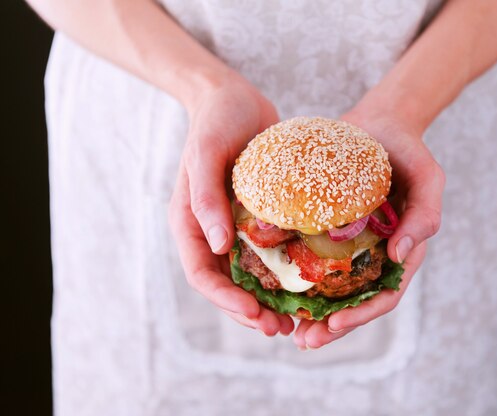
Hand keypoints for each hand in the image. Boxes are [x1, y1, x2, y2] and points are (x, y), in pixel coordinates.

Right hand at [169, 74, 294, 335]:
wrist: (234, 97)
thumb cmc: (216, 120)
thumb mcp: (206, 154)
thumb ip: (205, 199)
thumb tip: (218, 248)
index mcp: (190, 222)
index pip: (202, 274)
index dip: (225, 300)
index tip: (255, 314)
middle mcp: (211, 230)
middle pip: (226, 284)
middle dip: (249, 310)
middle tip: (280, 328)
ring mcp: (234, 226)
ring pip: (248, 276)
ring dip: (267, 300)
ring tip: (294, 320)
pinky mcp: (258, 217)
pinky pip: (269, 253)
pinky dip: (283, 273)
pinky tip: (306, 284)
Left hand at [293, 99, 444, 349]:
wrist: (378, 122)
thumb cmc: (407, 149)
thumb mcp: (427, 176)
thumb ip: (426, 214)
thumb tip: (399, 255)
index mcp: (401, 251)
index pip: (385, 293)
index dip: (362, 314)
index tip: (334, 325)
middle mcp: (375, 254)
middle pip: (355, 301)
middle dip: (332, 327)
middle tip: (304, 341)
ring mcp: (351, 245)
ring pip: (332, 288)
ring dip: (312, 312)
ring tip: (287, 328)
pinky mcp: (327, 230)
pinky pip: (312, 259)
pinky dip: (298, 278)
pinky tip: (274, 287)